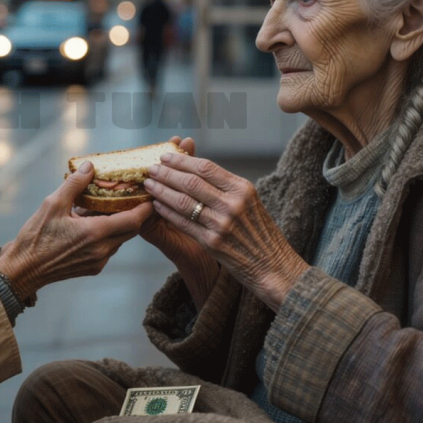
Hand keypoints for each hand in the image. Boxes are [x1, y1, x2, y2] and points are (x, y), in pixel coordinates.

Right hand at [0, 162, 152, 301]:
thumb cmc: (36, 237)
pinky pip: (110, 247)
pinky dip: (110, 234)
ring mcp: (99, 261)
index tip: (151, 193)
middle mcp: (102, 250)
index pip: (134, 220)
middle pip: (132, 229)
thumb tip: (89, 166)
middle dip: (136, 212)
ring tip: (114, 205)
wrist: (23, 270)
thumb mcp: (52, 204)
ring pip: (121, 239)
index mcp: (95, 233)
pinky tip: (97, 222)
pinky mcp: (93, 268)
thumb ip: (75, 184)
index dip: (146, 207)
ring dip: (121, 223)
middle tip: (135, 195)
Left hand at [143, 151, 309, 310]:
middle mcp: (233, 203)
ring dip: (162, 191)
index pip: (206, 167)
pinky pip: (183, 222)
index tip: (166, 156)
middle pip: (191, 182)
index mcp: (242, 189)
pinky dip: (167, 212)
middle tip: (151, 168)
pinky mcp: (212, 243)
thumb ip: (225, 187)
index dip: (182, 160)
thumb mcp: (250, 201)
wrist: (273, 266)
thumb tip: (194, 170)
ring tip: (149, 184)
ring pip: (183, 201)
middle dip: (167, 173)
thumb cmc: (260, 233)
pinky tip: (157, 205)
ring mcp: (222, 224)